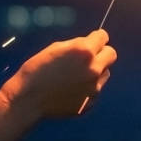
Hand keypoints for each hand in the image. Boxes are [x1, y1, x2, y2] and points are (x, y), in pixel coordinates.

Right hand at [0, 29, 116, 117]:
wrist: (28, 99)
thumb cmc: (37, 70)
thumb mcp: (56, 48)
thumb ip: (77, 44)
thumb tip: (90, 42)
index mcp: (85, 52)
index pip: (103, 37)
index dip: (96, 38)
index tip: (92, 40)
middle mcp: (94, 69)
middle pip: (111, 54)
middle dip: (102, 52)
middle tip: (88, 56)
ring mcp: (93, 88)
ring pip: (105, 73)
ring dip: (96, 71)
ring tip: (75, 75)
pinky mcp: (90, 103)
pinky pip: (95, 90)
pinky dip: (87, 87)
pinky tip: (70, 89)